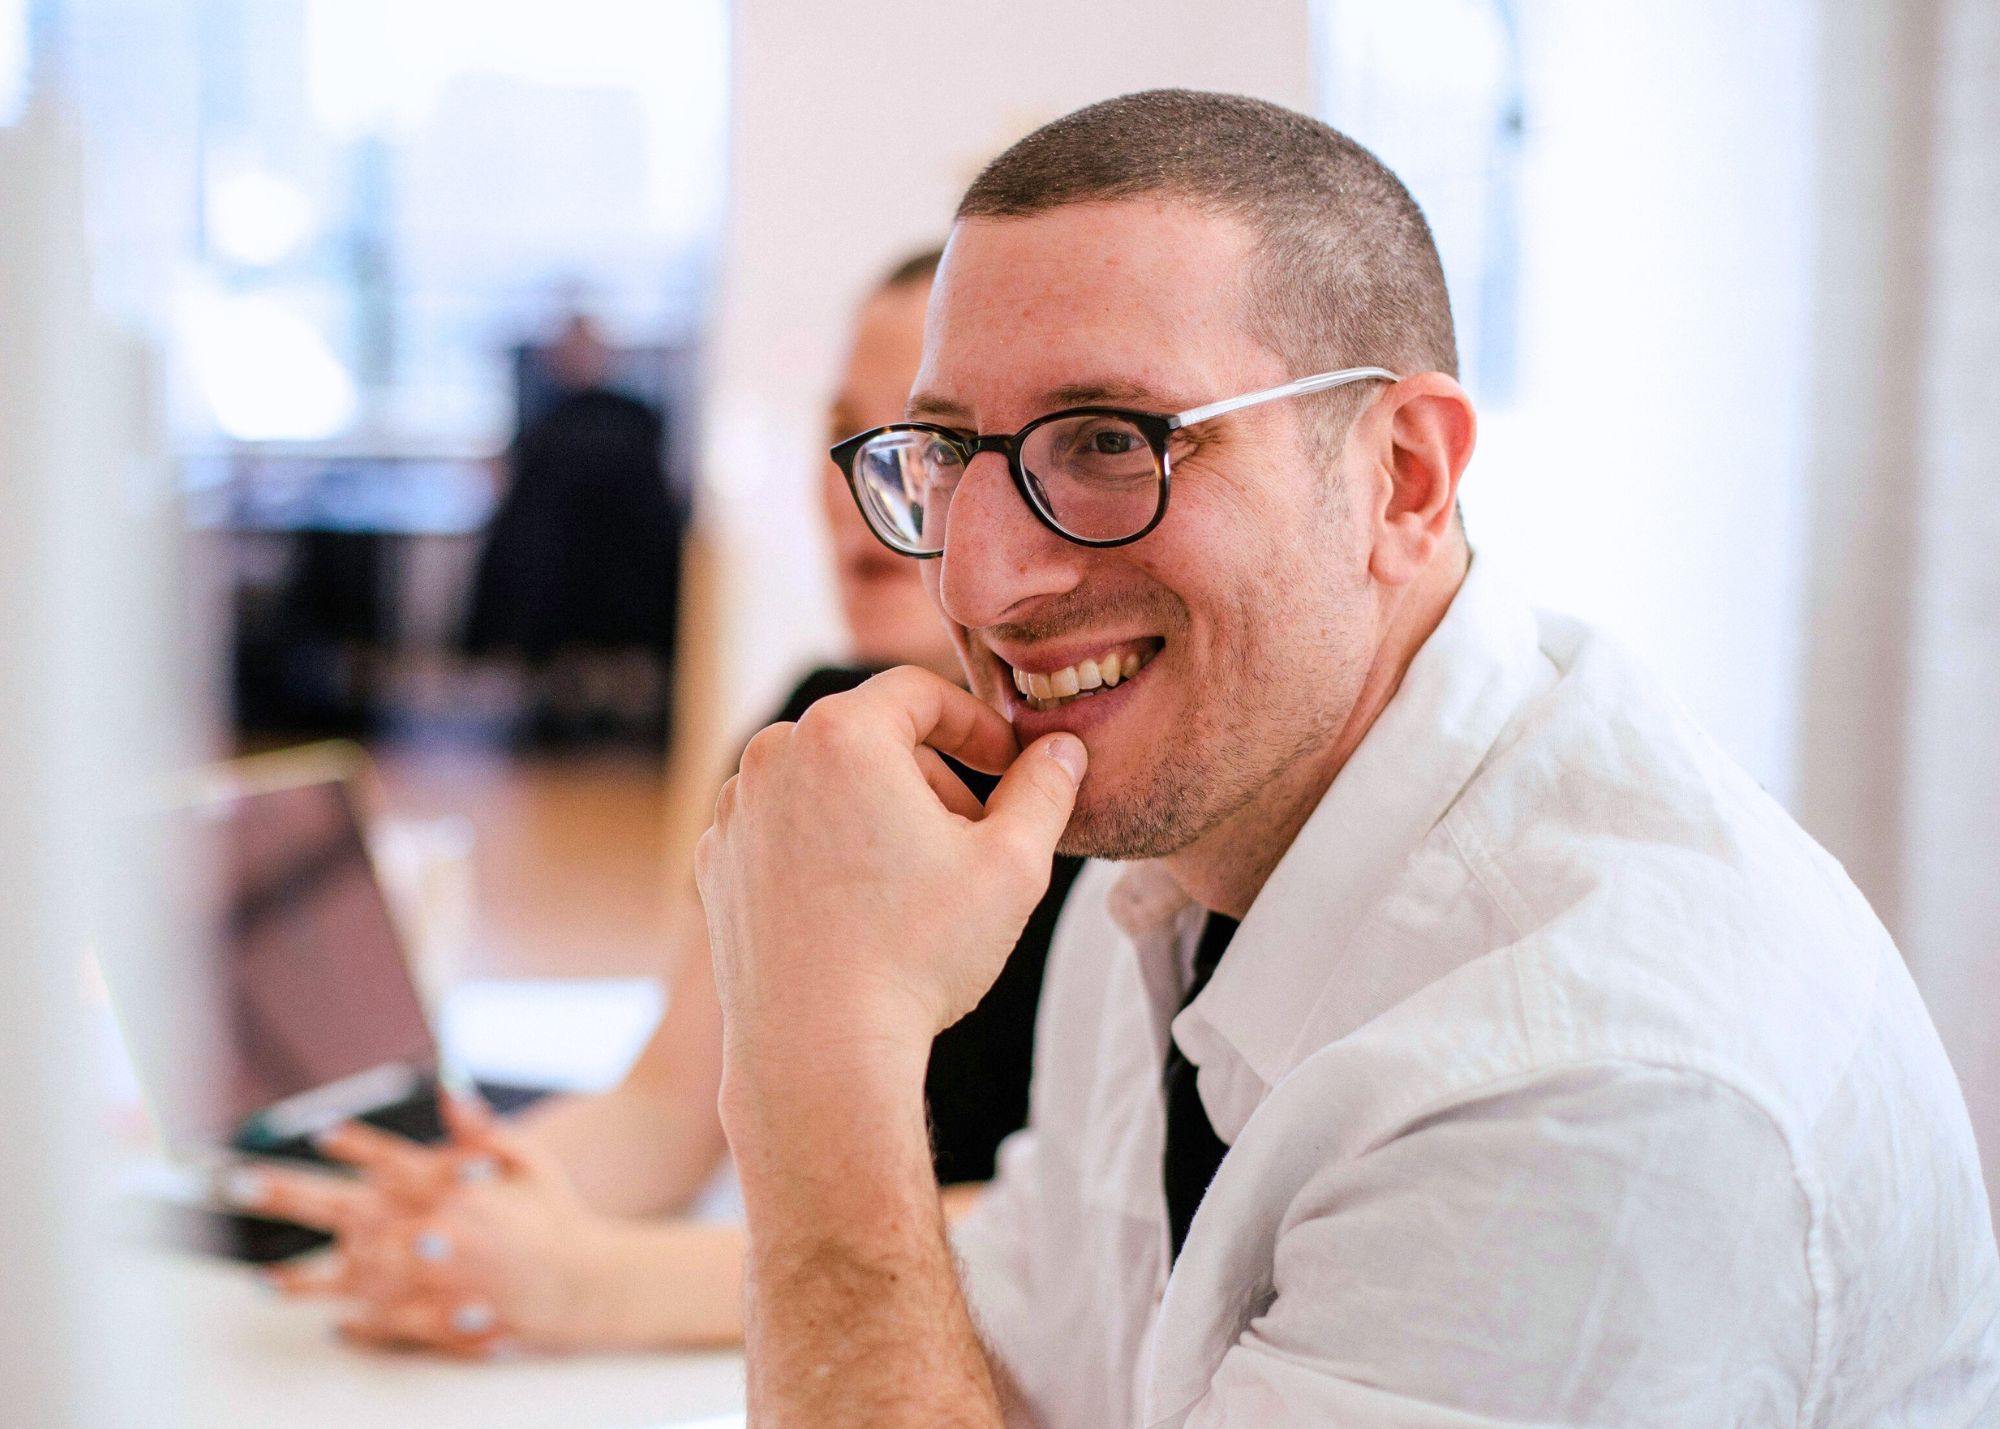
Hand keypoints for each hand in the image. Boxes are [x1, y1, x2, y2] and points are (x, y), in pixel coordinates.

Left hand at [233, 1095, 619, 1354]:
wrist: (582, 1282)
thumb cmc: (553, 1214)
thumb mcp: (522, 1159)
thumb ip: (477, 1127)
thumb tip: (447, 1085)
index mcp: (445, 1187)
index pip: (384, 1157)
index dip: (350, 1144)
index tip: (319, 1134)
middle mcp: (423, 1230)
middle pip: (341, 1208)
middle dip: (286, 1194)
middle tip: (241, 1184)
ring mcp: (421, 1279)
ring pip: (346, 1278)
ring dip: (302, 1280)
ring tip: (264, 1281)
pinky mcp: (430, 1318)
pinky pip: (378, 1324)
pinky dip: (353, 1326)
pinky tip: (331, 1325)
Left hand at [696, 666, 1084, 1089]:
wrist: (818, 1054)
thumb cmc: (917, 955)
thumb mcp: (1012, 866)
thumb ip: (1044, 791)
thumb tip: (1062, 749)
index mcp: (840, 734)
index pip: (919, 693)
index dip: (976, 725)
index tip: (1008, 767)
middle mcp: (771, 757)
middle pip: (869, 736)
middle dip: (929, 774)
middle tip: (975, 834)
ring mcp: (734, 811)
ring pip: (824, 782)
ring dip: (876, 809)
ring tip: (920, 876)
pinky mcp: (716, 863)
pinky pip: (784, 828)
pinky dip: (826, 846)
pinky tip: (862, 906)